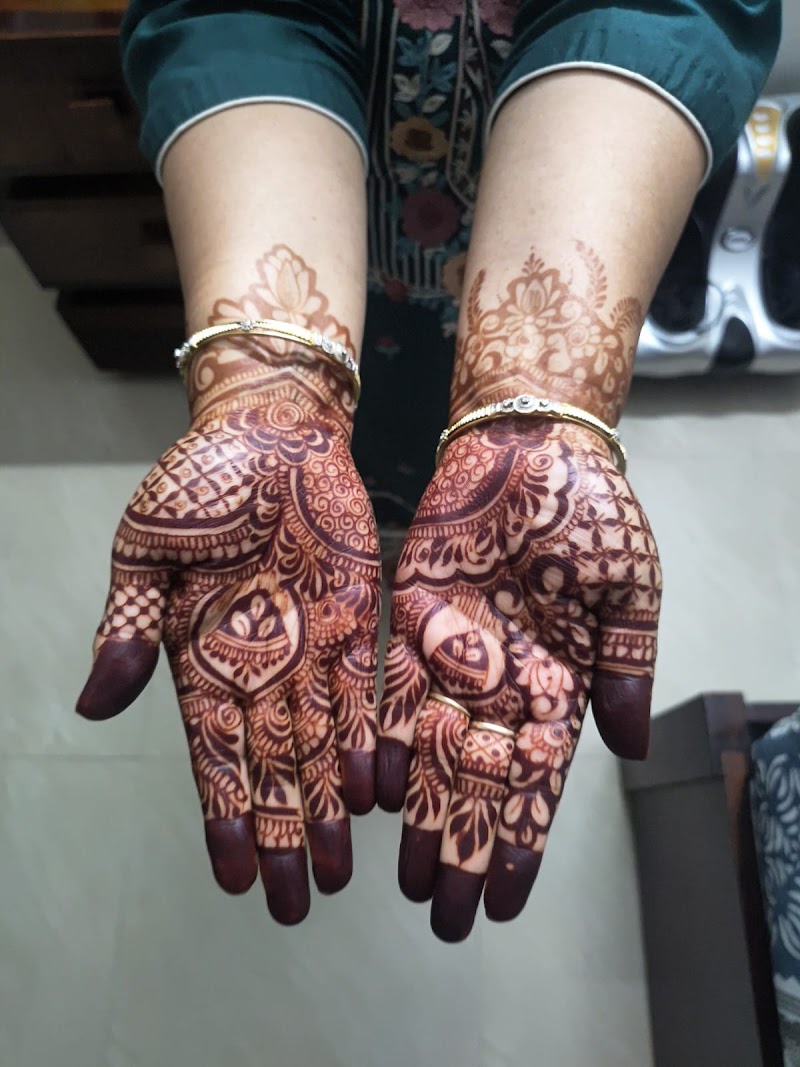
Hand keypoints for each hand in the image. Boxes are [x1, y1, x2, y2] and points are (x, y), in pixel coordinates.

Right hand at [77, 369, 380, 923]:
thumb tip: (91, 704)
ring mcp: (309, 646)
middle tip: (298, 903)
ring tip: (336, 873)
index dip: (224, 817)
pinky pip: (361, 693)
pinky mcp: (356, 619)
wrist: (271, 429)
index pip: (212, 754)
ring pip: (318, 744)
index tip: (234, 879)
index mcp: (201, 655)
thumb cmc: (201, 483)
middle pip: (271, 766)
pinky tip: (368, 794)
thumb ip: (128, 625)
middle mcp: (257, 664)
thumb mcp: (145, 549)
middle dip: (282, 834)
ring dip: (325, 809)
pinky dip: (363, 743)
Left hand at [376, 419, 659, 940]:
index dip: (522, 842)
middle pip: (479, 780)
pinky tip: (371, 788)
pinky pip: (392, 687)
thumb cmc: (592, 510)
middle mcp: (503, 680)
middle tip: (441, 915)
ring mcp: (455, 653)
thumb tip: (631, 750)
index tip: (504, 904)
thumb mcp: (631, 589)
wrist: (530, 443)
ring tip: (404, 876)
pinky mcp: (412, 619)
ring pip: (431, 748)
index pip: (539, 781)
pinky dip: (382, 737)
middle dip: (462, 846)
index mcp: (560, 683)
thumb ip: (626, 668)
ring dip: (419, 812)